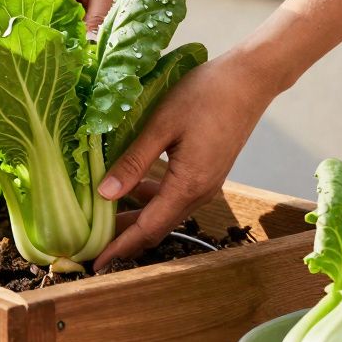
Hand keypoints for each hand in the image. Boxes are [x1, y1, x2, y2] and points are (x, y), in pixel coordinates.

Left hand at [92, 49, 281, 269]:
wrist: (249, 79)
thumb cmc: (205, 94)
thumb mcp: (161, 125)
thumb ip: (132, 161)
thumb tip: (103, 193)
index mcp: (188, 185)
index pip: (147, 228)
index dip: (119, 247)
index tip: (95, 262)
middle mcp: (200, 192)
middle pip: (157, 227)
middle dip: (125, 239)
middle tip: (92, 244)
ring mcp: (207, 183)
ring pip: (165, 212)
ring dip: (137, 219)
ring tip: (105, 219)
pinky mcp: (208, 171)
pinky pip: (175, 196)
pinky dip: (151, 200)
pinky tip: (132, 189)